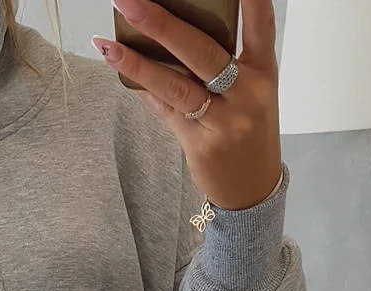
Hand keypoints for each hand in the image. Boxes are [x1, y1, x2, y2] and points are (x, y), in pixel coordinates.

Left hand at [93, 0, 282, 209]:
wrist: (252, 191)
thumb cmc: (247, 132)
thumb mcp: (249, 93)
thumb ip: (223, 64)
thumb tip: (169, 33)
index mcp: (263, 72)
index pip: (260, 26)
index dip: (251, 0)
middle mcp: (247, 94)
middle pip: (201, 52)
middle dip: (162, 24)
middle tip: (131, 2)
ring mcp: (224, 122)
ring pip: (176, 86)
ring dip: (138, 63)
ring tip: (107, 46)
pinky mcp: (201, 145)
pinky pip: (166, 111)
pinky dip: (144, 91)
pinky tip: (121, 71)